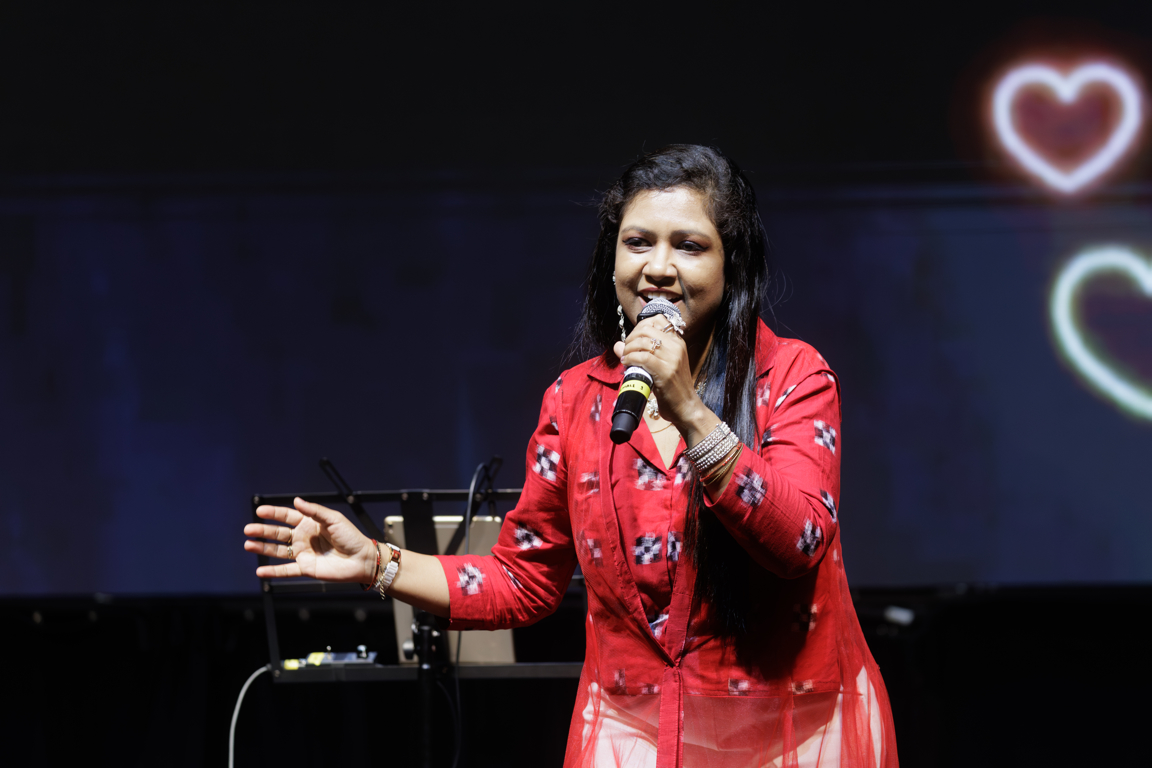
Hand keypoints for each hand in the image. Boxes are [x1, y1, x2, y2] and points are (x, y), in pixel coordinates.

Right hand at [243, 498, 376, 582]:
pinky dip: (273, 572)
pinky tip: (260, 572)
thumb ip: (314, 511)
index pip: (286, 516)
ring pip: (278, 551)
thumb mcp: (333, 519)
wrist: (361, 559)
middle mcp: (303, 538)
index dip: (273, 513)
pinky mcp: (306, 568)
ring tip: (248, 545)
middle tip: (248, 529)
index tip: (260, 511)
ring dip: (262, 548)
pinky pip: (286, 571)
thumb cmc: (351, 537)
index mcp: (309, 523)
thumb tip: (296, 500)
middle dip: (262, 531)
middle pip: (278, 533)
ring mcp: (303, 553)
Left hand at [612, 313, 704, 430]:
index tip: (633, 339)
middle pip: (646, 329)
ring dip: (628, 349)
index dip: (639, 326)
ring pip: (643, 342)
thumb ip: (642, 352)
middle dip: (630, 338)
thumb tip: (617, 345)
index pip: (658, 320)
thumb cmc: (672, 387)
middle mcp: (676, 346)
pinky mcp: (666, 371)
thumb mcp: (661, 365)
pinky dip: (630, 359)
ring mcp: (672, 358)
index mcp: (677, 342)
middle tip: (625, 350)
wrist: (686, 407)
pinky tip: (627, 364)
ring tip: (625, 358)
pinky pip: (642, 358)